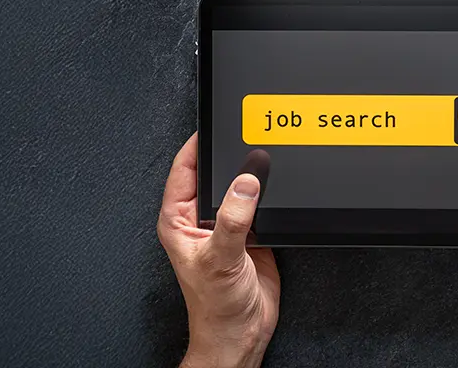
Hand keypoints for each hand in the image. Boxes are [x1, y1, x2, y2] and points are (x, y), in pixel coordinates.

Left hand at [158, 134, 279, 367]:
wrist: (242, 334)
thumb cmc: (216, 307)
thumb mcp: (220, 259)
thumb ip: (233, 219)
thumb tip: (246, 182)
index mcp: (179, 219)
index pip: (185, 168)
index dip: (197, 142)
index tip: (214, 123)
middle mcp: (200, 218)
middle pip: (214, 172)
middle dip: (229, 154)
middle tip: (248, 132)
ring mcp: (226, 224)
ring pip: (238, 185)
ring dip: (251, 172)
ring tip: (267, 151)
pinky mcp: (251, 231)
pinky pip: (259, 201)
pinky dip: (268, 191)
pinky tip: (278, 183)